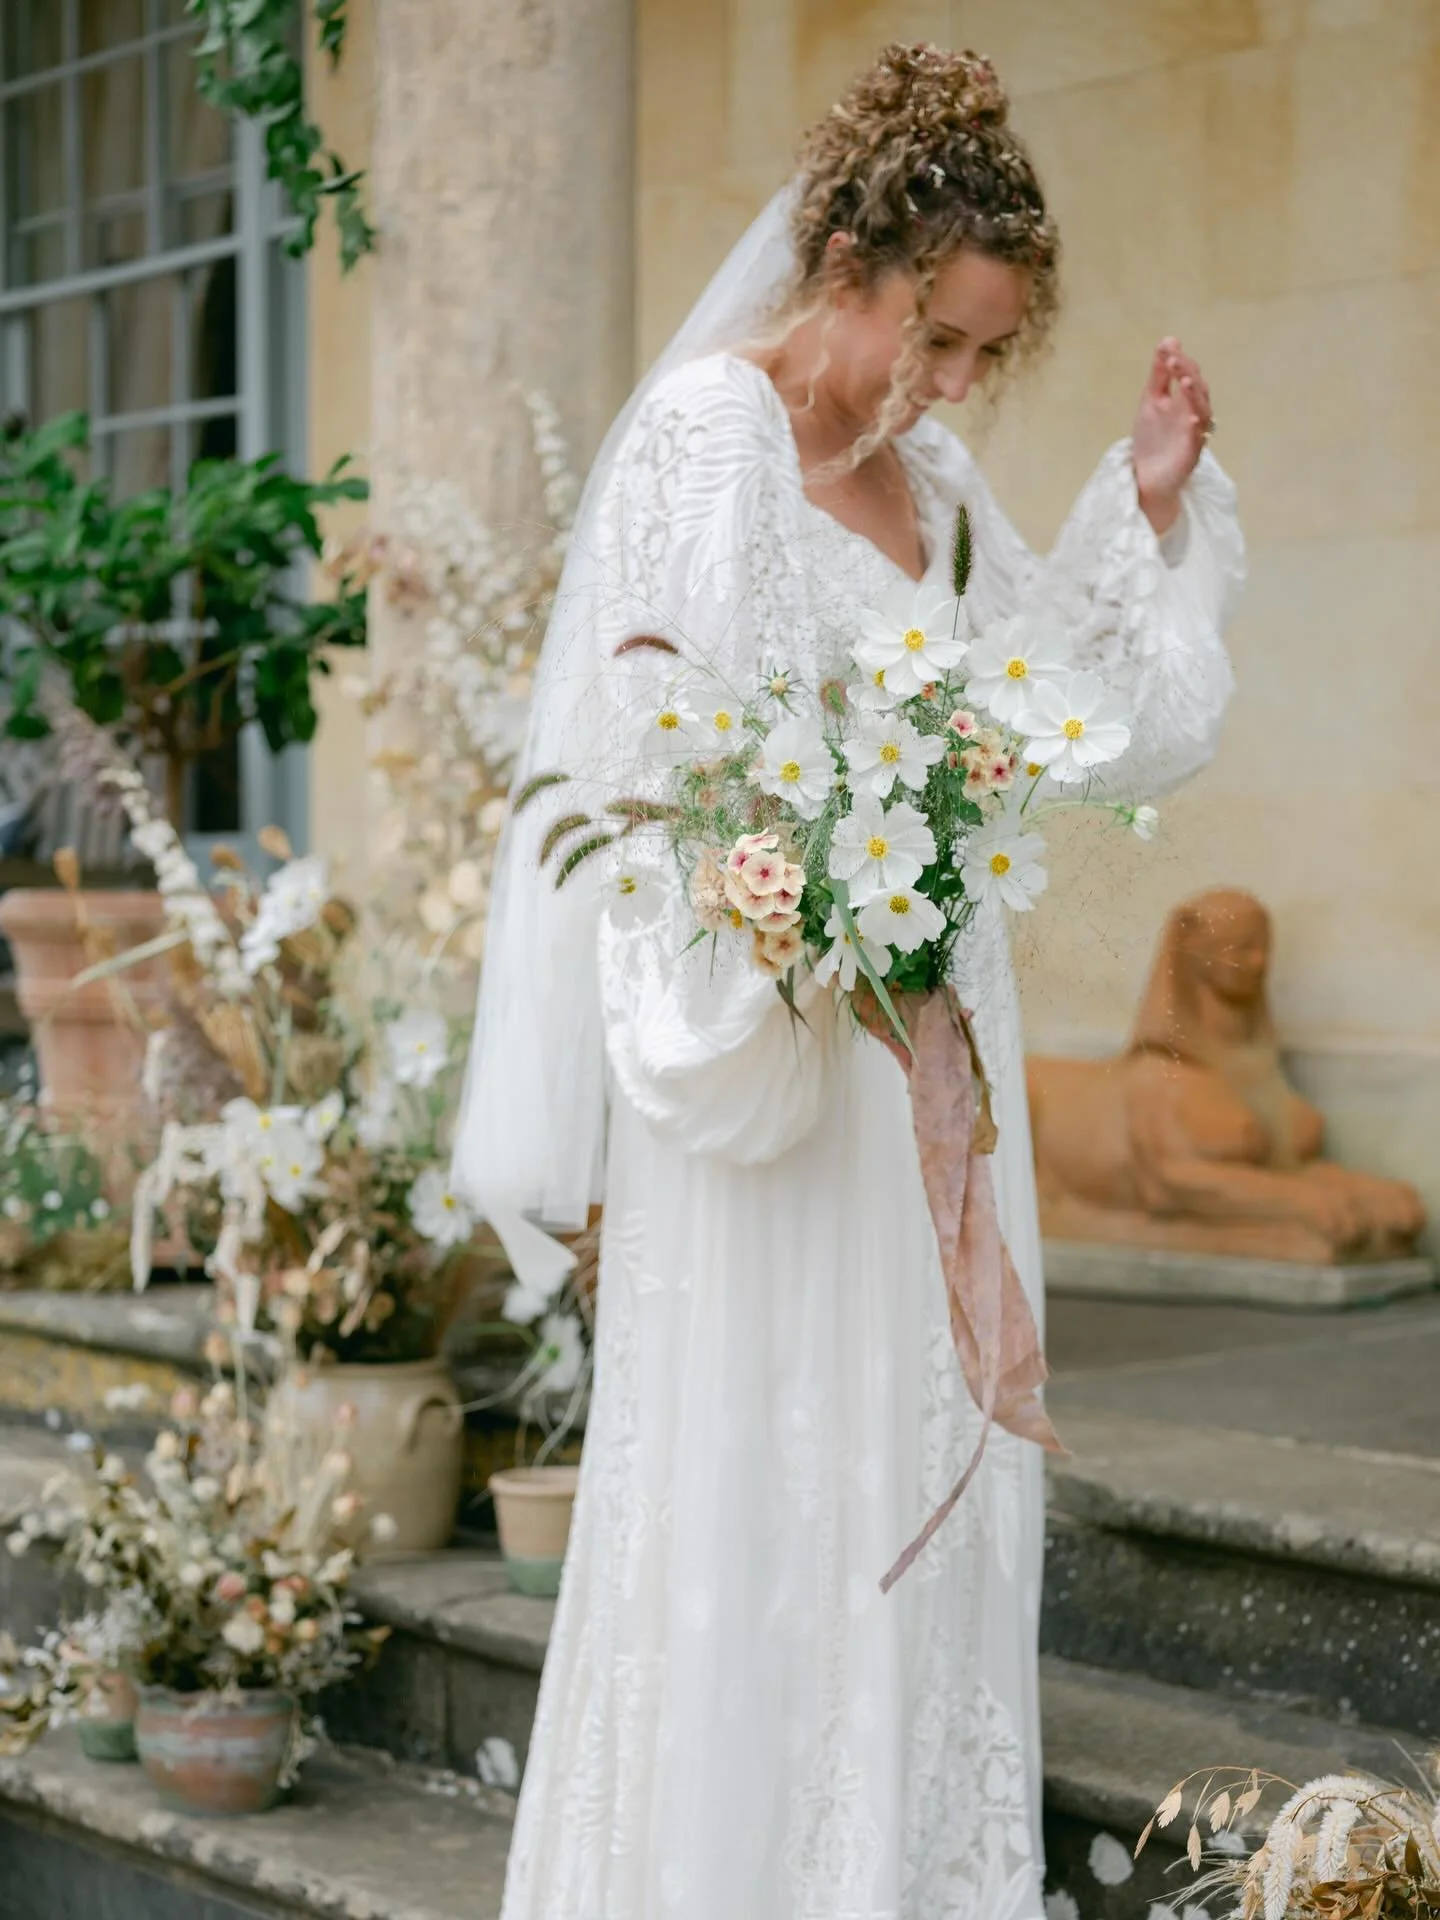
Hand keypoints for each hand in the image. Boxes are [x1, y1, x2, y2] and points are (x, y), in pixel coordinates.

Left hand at [1131, 337, 1212, 535]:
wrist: (1146, 476)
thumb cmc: (1152, 438)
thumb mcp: (1151, 401)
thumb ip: (1159, 374)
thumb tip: (1168, 340)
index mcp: (1184, 400)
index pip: (1187, 373)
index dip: (1178, 360)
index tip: (1166, 347)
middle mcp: (1194, 413)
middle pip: (1197, 388)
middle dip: (1185, 372)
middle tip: (1172, 360)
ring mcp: (1195, 433)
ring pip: (1202, 410)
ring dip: (1193, 395)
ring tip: (1183, 382)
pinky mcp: (1192, 453)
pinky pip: (1199, 438)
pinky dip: (1197, 427)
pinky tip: (1192, 418)